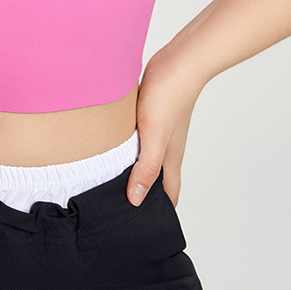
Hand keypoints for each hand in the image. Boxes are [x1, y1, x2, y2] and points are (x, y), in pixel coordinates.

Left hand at [126, 48, 204, 208]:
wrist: (177, 62)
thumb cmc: (169, 98)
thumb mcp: (154, 137)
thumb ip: (146, 168)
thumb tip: (135, 200)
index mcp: (170, 158)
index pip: (170, 193)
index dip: (161, 211)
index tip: (145, 227)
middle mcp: (166, 147)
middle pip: (157, 177)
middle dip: (145, 193)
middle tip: (122, 207)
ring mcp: (159, 130)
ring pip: (147, 157)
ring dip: (135, 169)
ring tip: (113, 180)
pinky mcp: (150, 114)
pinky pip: (139, 138)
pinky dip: (129, 147)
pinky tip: (114, 144)